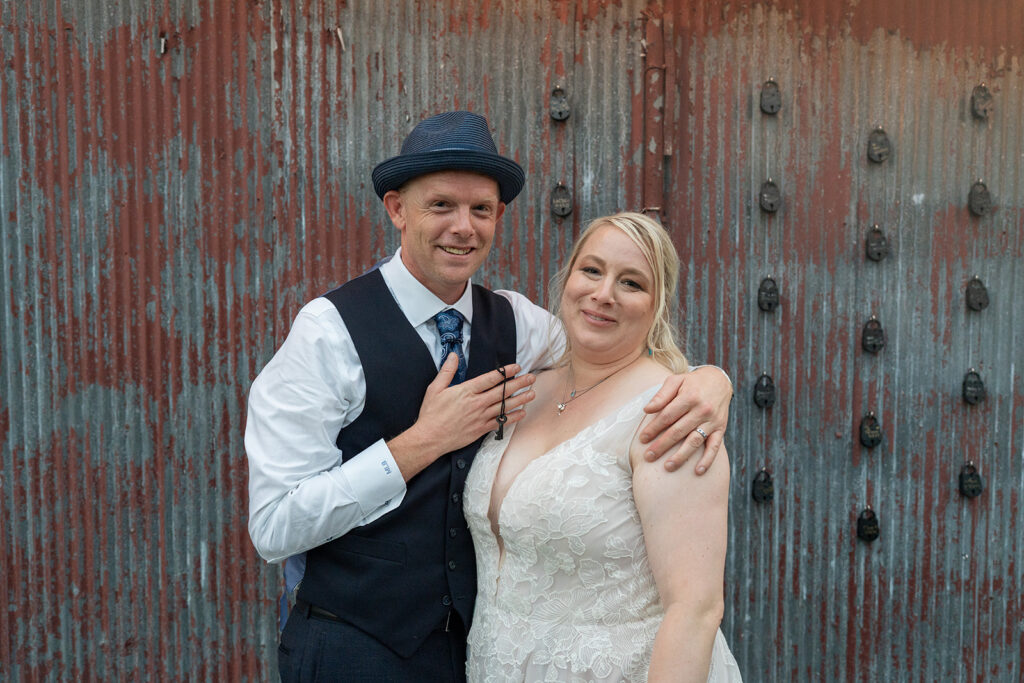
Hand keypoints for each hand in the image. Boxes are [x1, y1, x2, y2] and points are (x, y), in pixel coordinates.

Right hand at [388, 355, 535, 479]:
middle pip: (502, 391)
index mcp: (466, 391)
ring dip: (520, 399)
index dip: (505, 372)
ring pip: (505, 406)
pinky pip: (501, 423)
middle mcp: (476, 403)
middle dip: (519, 383)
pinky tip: (522, 413)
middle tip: (531, 378)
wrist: (429, 438)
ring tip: (532, 394)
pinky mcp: (481, 429)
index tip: (517, 367)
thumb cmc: (431, 413)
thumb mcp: (435, 389)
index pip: (491, 378)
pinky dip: (512, 418)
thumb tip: (454, 355)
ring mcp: (480, 417)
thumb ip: (447, 371)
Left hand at [639, 366, 731, 473]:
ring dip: (681, 456)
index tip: (642, 439)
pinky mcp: (721, 428)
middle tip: (648, 457)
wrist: (719, 381)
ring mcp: (712, 421)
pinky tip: (698, 471)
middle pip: (678, 431)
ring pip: (694, 441)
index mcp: (689, 397)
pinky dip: (707, 459)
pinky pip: (715, 446)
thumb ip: (661, 395)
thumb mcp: (676, 381)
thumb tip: (646, 410)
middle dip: (662, 445)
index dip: (653, 428)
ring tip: (668, 467)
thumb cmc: (692, 382)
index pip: (667, 416)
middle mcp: (702, 410)